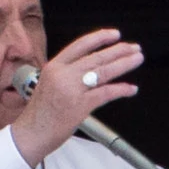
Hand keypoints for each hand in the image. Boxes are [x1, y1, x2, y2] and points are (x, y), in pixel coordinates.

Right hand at [11, 28, 143, 167]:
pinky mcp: (81, 105)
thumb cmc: (39, 113)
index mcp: (54, 66)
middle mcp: (63, 74)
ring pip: (104, 71)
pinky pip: (106, 93)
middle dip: (119, 51)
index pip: (81, 45)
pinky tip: (131, 89)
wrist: (30, 133)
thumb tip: (90, 69)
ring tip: (137, 59)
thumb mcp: (48, 84)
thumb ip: (66, 74)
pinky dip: (121, 90)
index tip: (115, 35)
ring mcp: (72, 89)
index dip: (100, 38)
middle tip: (134, 48)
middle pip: (97, 57)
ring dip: (124, 64)